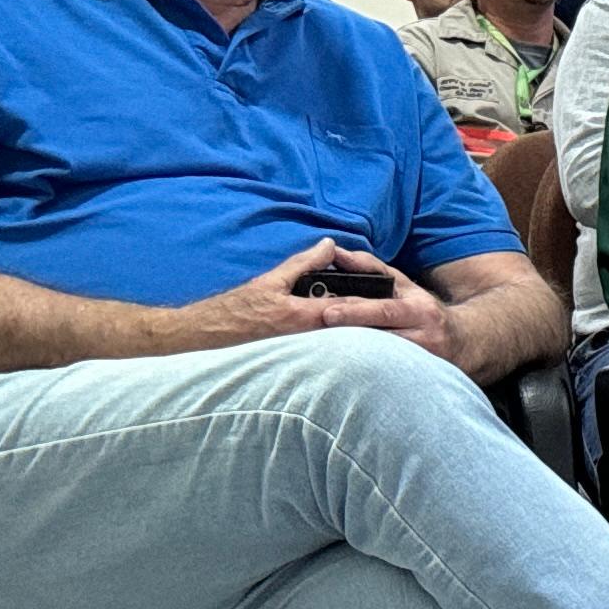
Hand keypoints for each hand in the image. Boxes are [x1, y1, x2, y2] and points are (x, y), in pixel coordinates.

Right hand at [181, 243, 452, 359]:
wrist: (201, 338)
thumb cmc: (234, 311)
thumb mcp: (270, 282)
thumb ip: (303, 263)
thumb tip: (330, 246)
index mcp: (301, 316)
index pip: (348, 310)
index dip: (374, 307)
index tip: (401, 306)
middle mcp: (305, 337)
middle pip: (351, 333)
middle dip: (377, 330)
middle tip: (407, 327)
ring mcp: (300, 352)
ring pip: (341, 347)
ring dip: (363, 343)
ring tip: (393, 342)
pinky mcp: (295, 362)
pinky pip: (326, 357)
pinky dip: (343, 353)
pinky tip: (359, 354)